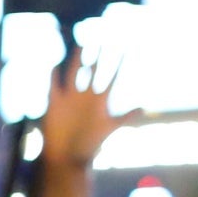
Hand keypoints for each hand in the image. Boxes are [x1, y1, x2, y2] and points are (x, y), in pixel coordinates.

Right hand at [39, 48, 137, 174]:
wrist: (68, 156)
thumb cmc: (90, 143)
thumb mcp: (110, 127)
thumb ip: (125, 117)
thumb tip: (144, 108)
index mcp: (100, 100)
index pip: (111, 78)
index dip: (117, 65)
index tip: (124, 50)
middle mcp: (85, 96)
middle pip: (92, 71)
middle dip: (97, 57)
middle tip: (101, 40)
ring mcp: (70, 98)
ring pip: (73, 73)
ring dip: (77, 61)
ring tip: (82, 45)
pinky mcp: (54, 104)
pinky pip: (53, 86)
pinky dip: (53, 76)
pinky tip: (54, 65)